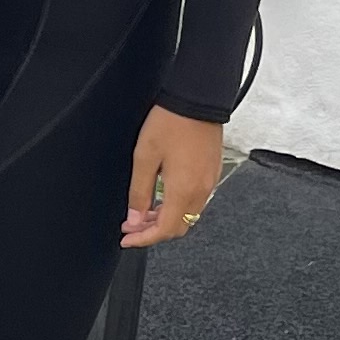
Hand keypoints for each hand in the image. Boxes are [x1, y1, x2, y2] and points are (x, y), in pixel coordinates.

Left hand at [124, 105, 224, 247]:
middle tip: (131, 225)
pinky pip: (196, 201)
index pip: (164, 230)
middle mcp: (201, 191)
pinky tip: (162, 197)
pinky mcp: (212, 172)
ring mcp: (209, 182)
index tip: (127, 238)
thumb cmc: (170, 123)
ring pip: (187, 215)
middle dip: (153, 231)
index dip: (143, 239)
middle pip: (178, 227)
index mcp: (183, 191)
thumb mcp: (144, 158)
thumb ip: (139, 192)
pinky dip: (177, 206)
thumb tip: (134, 218)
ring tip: (143, 211)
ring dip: (165, 218)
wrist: (196, 100)